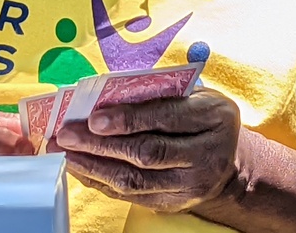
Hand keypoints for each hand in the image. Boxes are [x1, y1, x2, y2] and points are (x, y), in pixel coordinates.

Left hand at [52, 88, 240, 212]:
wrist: (230, 161)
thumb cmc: (200, 116)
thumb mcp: (192, 93)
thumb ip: (157, 91)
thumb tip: (104, 92)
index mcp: (212, 116)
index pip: (166, 118)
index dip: (128, 119)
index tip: (94, 119)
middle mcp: (207, 155)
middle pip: (147, 152)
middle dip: (101, 145)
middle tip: (66, 135)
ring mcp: (192, 185)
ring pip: (136, 180)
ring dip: (94, 167)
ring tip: (65, 153)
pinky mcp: (175, 203)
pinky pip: (132, 196)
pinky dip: (103, 182)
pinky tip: (81, 168)